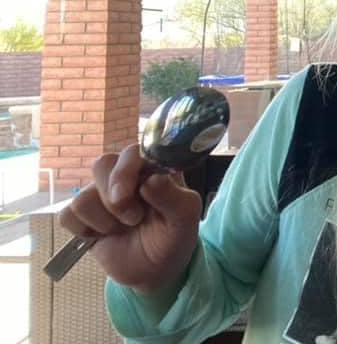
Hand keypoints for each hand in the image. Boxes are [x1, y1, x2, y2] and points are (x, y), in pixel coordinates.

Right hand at [58, 143, 201, 293]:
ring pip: (83, 195)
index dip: (127, 170)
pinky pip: (68, 215)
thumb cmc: (174, 235)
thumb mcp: (185, 217)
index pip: (132, 152)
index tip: (137, 193)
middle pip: (102, 164)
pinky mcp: (82, 215)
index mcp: (151, 167)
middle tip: (134, 218)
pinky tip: (104, 235)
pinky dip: (85, 231)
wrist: (155, 268)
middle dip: (116, 199)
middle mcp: (124, 174)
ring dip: (104, 220)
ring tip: (124, 227)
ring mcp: (100, 193)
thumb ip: (173, 196)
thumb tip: (151, 180)